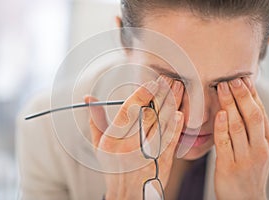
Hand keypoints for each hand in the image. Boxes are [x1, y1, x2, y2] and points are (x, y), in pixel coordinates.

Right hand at [84, 76, 183, 199]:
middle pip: (148, 115)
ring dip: (171, 104)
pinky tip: (180, 113)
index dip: (141, 95)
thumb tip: (88, 98)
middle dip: (160, 95)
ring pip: (162, 124)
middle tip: (169, 79)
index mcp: (112, 140)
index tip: (151, 83)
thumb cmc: (112, 167)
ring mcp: (147, 155)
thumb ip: (95, 120)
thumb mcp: (98, 145)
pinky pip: (170, 141)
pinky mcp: (161, 162)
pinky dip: (176, 127)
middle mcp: (129, 147)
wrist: (127, 195)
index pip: (127, 112)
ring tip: (178, 88)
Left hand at [214, 77, 268, 199]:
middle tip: (232, 79)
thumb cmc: (248, 171)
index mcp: (268, 142)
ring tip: (222, 88)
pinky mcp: (229, 166)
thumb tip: (241, 103)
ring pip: (238, 126)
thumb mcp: (256, 149)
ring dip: (230, 104)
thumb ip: (251, 129)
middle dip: (241, 95)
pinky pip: (225, 143)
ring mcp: (246, 158)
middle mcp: (260, 148)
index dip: (251, 95)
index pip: (260, 112)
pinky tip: (220, 113)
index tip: (242, 79)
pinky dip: (222, 127)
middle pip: (252, 116)